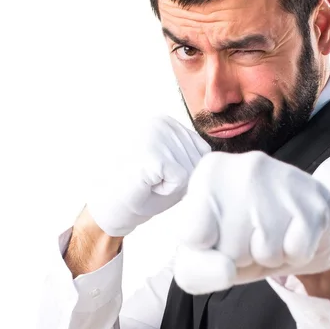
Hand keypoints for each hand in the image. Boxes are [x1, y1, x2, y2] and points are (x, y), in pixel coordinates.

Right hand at [86, 116, 210, 236]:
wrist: (108, 207)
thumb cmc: (141, 189)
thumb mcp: (172, 163)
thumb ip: (191, 153)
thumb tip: (220, 157)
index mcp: (167, 121)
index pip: (202, 150)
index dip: (185, 172)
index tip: (158, 174)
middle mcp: (162, 122)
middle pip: (199, 160)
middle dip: (181, 179)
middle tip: (151, 180)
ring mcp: (155, 135)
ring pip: (192, 171)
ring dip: (173, 186)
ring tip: (148, 181)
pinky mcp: (152, 153)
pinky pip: (181, 180)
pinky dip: (166, 191)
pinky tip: (146, 184)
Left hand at [173, 151, 329, 294]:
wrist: (305, 222)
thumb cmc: (247, 235)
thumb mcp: (209, 252)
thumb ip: (196, 268)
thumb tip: (225, 270)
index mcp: (209, 172)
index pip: (191, 233)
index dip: (205, 250)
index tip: (214, 235)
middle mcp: (244, 166)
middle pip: (229, 248)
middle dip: (239, 255)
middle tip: (250, 237)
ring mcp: (283, 177)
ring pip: (265, 249)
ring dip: (268, 255)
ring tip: (273, 235)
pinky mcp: (315, 198)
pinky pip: (297, 251)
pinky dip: (296, 254)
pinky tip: (294, 232)